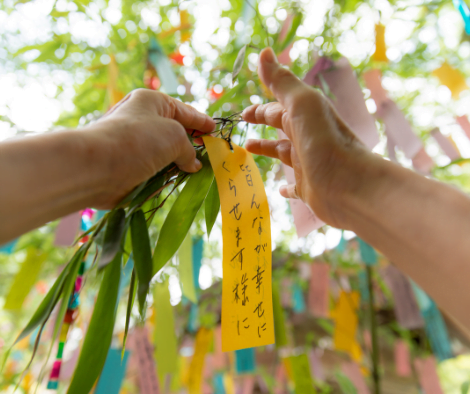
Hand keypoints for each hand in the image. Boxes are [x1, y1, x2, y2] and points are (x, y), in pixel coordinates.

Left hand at [84, 89, 214, 207]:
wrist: (96, 167)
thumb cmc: (138, 141)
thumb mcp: (175, 137)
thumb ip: (190, 150)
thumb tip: (193, 164)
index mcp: (152, 103)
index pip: (184, 111)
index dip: (201, 121)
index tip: (215, 130)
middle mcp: (142, 121)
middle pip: (175, 133)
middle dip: (192, 144)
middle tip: (209, 153)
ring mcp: (135, 146)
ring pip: (166, 155)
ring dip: (179, 164)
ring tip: (196, 171)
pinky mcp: (130, 168)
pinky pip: (155, 172)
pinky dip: (165, 178)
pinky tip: (175, 182)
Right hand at [242, 48, 376, 227]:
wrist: (352, 186)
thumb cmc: (326, 142)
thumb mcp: (302, 105)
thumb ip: (282, 82)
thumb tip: (264, 53)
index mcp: (304, 117)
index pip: (278, 108)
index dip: (260, 108)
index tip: (243, 113)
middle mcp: (306, 138)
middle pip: (281, 127)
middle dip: (263, 122)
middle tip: (243, 125)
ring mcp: (307, 164)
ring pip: (283, 153)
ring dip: (268, 150)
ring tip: (247, 150)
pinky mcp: (309, 189)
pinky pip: (294, 187)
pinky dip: (286, 187)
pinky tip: (279, 190)